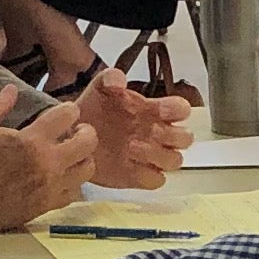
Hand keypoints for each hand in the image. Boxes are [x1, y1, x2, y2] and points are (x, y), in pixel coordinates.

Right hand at [0, 90, 97, 238]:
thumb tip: (12, 88)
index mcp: (32, 140)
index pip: (67, 115)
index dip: (69, 109)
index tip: (64, 111)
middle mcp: (49, 163)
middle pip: (89, 142)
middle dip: (86, 131)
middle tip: (76, 131)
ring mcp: (52, 186)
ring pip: (88, 168)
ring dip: (83, 157)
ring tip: (72, 154)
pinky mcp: (49, 205)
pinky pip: (76, 192)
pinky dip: (74, 181)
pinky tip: (64, 176)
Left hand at [76, 68, 190, 183]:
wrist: (72, 134)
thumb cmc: (93, 110)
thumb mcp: (99, 88)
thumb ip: (110, 78)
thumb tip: (119, 80)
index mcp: (154, 110)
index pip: (181, 109)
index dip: (178, 110)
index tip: (161, 109)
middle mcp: (157, 134)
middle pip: (185, 138)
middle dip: (172, 135)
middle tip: (151, 130)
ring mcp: (150, 157)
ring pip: (174, 161)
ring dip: (158, 155)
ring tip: (131, 147)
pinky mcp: (139, 176)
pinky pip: (156, 180)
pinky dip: (148, 175)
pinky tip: (129, 165)